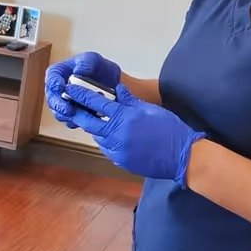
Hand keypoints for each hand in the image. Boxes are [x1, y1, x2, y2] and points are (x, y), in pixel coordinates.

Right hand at [45, 51, 121, 128]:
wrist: (110, 83)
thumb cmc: (98, 68)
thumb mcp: (93, 60)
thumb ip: (85, 63)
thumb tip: (78, 71)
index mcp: (59, 73)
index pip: (51, 78)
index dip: (54, 83)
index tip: (60, 87)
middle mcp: (58, 90)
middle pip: (52, 99)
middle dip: (59, 105)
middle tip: (68, 108)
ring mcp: (64, 103)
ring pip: (59, 112)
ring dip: (67, 116)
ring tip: (77, 116)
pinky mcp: (72, 114)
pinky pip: (70, 121)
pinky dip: (76, 121)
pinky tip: (85, 119)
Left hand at [63, 81, 204, 184]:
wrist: (182, 156)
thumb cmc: (170, 129)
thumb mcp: (150, 109)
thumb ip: (130, 100)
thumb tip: (117, 88)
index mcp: (124, 117)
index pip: (96, 103)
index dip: (80, 95)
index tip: (68, 89)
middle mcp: (116, 134)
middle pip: (88, 122)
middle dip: (77, 113)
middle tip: (69, 106)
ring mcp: (117, 150)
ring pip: (97, 137)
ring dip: (94, 129)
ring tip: (93, 120)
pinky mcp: (120, 161)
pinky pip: (107, 149)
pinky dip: (106, 141)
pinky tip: (112, 136)